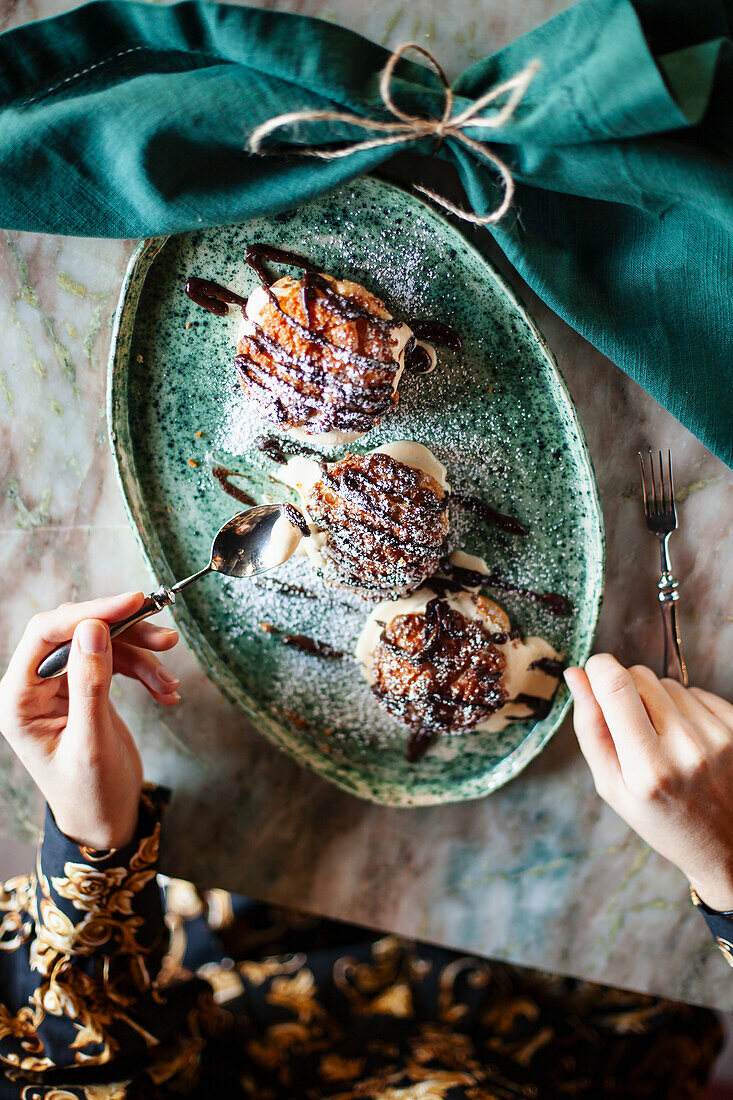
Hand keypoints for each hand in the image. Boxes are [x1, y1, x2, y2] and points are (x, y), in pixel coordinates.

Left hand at [0, 593, 179, 850]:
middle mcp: (34, 688)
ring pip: (102, 644)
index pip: (46, 634)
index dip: (89, 612)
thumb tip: (92, 627)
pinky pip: (115, 662)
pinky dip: (143, 672)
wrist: (107, 823)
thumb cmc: (91, 795)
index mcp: (18, 700)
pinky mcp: (84, 690)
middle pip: (77, 632)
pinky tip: (165, 691)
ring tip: (169, 679)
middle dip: (124, 632)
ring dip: (141, 655)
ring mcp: (59, 687)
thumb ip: (90, 684)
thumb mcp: (92, 742)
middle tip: (164, 635)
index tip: (132, 603)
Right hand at [565, 655, 732, 911]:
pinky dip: (685, 708)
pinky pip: (697, 692)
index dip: (598, 668)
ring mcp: (718, 736)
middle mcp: (686, 748)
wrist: (725, 844)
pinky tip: (687, 740)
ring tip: (663, 741)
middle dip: (625, 689)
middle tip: (630, 727)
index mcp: (647, 769)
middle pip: (640, 676)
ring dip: (657, 702)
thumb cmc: (661, 819)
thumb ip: (590, 729)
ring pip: (668, 683)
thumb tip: (574, 675)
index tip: (591, 675)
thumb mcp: (612, 787)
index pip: (615, 686)